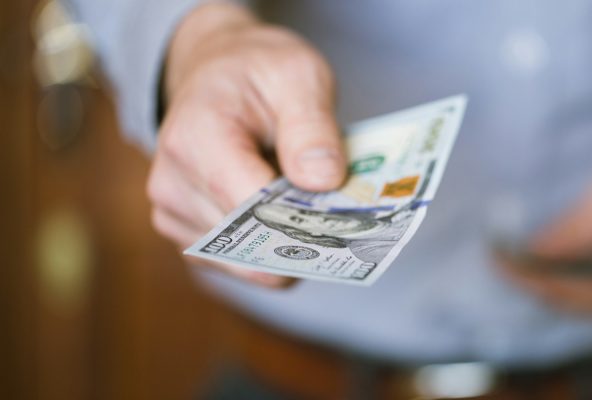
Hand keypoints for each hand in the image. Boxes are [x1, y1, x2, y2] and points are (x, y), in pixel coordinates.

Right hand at [146, 2, 345, 286]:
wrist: (216, 72)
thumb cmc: (257, 70)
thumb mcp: (299, 75)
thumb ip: (312, 127)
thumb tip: (323, 182)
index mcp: (195, 139)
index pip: (252, 207)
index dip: (305, 219)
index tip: (349, 217)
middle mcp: (171, 184)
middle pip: (251, 243)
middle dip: (301, 234)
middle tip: (340, 213)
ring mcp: (172, 214)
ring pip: (249, 264)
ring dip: (286, 241)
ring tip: (304, 197)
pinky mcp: (185, 233)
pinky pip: (240, 263)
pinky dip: (270, 245)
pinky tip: (283, 209)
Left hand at [497, 142, 591, 321]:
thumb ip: (578, 227)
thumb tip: (530, 255)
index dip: (541, 278)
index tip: (500, 260)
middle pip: (586, 305)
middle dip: (537, 284)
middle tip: (497, 261)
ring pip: (587, 307)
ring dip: (546, 286)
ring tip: (509, 264)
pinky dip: (565, 285)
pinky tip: (536, 269)